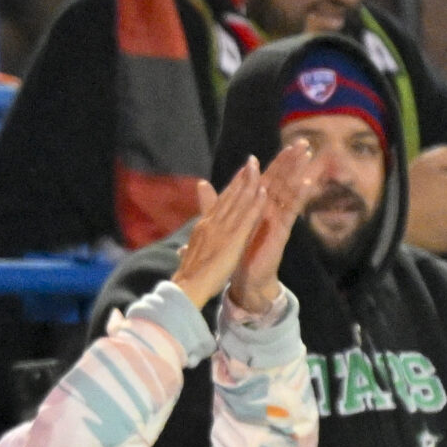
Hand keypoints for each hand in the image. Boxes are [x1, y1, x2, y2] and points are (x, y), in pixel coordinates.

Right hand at [169, 158, 266, 312]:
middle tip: (252, 161)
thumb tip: (182, 244)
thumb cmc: (190, 275)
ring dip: (249, 183)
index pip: (220, 202)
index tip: (242, 172)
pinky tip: (263, 192)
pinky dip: (254, 203)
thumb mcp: (190, 252)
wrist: (188, 286)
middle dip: (241, 177)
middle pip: (229, 196)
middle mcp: (212, 222)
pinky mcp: (233, 239)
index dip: (232, 186)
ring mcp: (222, 229)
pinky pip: (246, 218)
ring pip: (238, 201)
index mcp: (204, 226)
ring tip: (258, 167)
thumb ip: (191, 243)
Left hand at [226, 141, 313, 316]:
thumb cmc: (237, 251)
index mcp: (256, 205)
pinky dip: (300, 196)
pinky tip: (308, 182)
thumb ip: (214, 201)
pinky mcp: (281, 230)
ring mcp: (277, 218)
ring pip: (289, 191)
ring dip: (299, 172)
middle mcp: (269, 209)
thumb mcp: (222, 221)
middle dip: (292, 162)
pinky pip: (291, 210)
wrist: (244, 277)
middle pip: (282, 180)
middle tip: (304, 143)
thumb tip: (201, 184)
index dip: (277, 162)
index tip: (289, 144)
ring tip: (310, 156)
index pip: (268, 177)